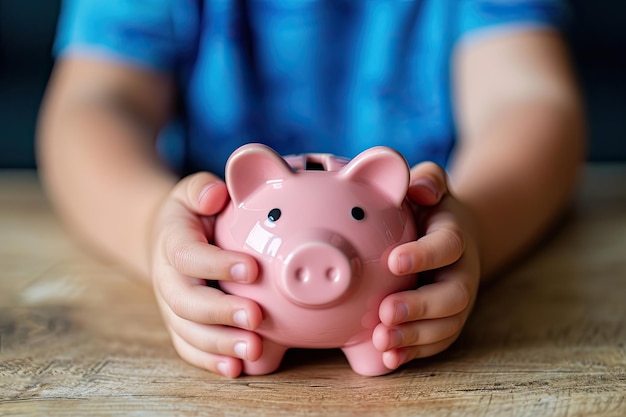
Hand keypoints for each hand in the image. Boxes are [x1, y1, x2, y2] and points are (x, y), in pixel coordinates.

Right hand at [150, 172, 263, 376]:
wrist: (167, 240)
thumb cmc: (191, 214)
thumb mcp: (192, 191)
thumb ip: (201, 189)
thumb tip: (216, 195)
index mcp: (171, 242)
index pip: (188, 255)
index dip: (216, 264)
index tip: (252, 268)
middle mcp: (167, 279)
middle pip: (186, 302)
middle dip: (220, 313)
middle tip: (255, 317)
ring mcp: (171, 307)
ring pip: (188, 332)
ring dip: (220, 344)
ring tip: (254, 350)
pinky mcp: (180, 325)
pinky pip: (189, 348)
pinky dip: (209, 361)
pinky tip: (235, 369)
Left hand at [373, 162, 480, 369]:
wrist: (452, 237)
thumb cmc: (429, 208)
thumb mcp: (431, 184)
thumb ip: (427, 179)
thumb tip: (418, 187)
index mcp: (455, 236)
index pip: (447, 246)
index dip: (424, 255)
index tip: (393, 261)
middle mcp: (462, 272)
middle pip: (453, 296)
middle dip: (420, 307)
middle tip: (386, 312)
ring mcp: (457, 301)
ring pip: (446, 326)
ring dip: (414, 337)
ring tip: (382, 342)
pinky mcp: (446, 321)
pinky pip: (436, 342)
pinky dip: (413, 353)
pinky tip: (388, 358)